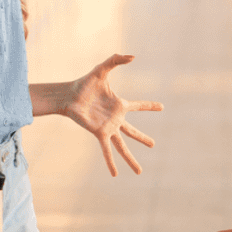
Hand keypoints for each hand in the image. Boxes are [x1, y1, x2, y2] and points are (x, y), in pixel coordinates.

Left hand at [63, 54, 163, 175]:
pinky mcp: (99, 133)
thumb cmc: (85, 83)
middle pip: (133, 132)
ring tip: (139, 172)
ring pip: (123, 146)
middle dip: (143, 139)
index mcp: (119, 105)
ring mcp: (108, 128)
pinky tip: (115, 174)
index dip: (150, 106)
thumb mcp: (102, 69)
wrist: (69, 95)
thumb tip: (133, 56)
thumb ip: (116, 60)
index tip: (162, 107)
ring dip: (131, 159)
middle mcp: (116, 119)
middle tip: (153, 144)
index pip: (139, 106)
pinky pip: (107, 150)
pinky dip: (111, 163)